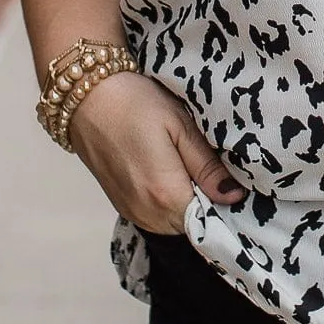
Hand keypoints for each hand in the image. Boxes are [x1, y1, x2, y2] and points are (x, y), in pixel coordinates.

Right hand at [66, 71, 246, 232]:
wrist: (87, 98)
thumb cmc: (135, 104)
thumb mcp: (180, 127)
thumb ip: (207, 167)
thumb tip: (234, 196)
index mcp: (165, 194)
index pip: (209, 222)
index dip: (225, 206)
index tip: (236, 187)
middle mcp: (146, 212)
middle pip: (192, 225)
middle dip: (208, 206)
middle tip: (215, 171)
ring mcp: (131, 211)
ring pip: (174, 223)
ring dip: (188, 204)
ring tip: (192, 169)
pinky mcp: (122, 205)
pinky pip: (156, 217)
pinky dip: (169, 203)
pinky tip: (172, 174)